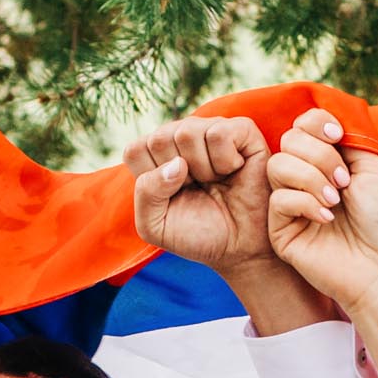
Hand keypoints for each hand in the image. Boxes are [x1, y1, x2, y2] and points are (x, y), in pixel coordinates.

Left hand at [126, 116, 277, 275]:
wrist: (241, 248)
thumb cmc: (199, 234)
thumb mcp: (155, 225)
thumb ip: (146, 194)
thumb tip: (178, 163)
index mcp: (158, 154)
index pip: (135, 151)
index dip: (153, 182)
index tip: (174, 198)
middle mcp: (183, 135)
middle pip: (159, 139)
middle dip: (178, 177)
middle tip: (199, 190)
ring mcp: (211, 129)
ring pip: (188, 132)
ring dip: (203, 170)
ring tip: (217, 182)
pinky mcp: (242, 130)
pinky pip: (219, 134)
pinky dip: (225, 161)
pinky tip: (234, 170)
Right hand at [266, 109, 377, 316]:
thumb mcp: (372, 166)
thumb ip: (347, 137)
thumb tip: (320, 119)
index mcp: (326, 161)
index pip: (303, 125)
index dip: (316, 123)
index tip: (338, 136)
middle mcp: (305, 179)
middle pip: (289, 140)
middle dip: (320, 154)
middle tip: (344, 182)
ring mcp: (291, 205)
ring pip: (277, 165)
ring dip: (311, 177)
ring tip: (336, 200)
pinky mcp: (281, 231)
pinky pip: (278, 200)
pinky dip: (305, 203)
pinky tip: (326, 218)